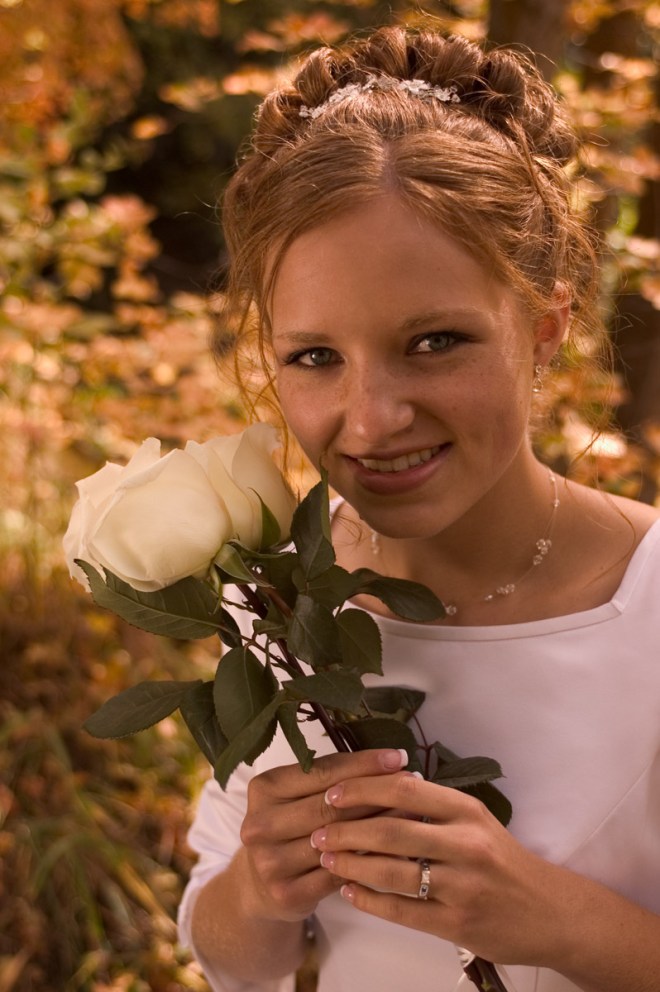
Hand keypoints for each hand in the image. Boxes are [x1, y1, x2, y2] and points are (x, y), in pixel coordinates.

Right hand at [239, 747, 410, 924]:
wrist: (259, 886)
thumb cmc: (289, 828)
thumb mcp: (295, 797)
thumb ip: (329, 780)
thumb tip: (388, 762)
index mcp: (263, 789)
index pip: (321, 771)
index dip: (363, 764)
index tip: (398, 757)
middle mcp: (260, 825)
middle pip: (331, 806)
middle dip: (377, 793)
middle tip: (413, 784)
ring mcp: (270, 862)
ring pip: (339, 841)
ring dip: (380, 826)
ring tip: (413, 814)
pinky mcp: (286, 894)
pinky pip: (340, 873)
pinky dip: (371, 861)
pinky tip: (396, 851)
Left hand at [310, 771, 574, 968]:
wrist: (550, 911)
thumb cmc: (504, 860)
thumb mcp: (476, 821)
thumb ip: (433, 806)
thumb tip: (380, 786)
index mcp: (466, 811)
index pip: (403, 790)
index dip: (362, 789)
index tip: (332, 792)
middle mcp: (465, 844)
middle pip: (392, 830)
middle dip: (346, 829)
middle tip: (317, 829)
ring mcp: (462, 886)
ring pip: (393, 872)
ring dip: (351, 864)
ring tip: (325, 857)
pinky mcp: (457, 924)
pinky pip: (402, 910)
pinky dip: (369, 900)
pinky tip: (349, 890)